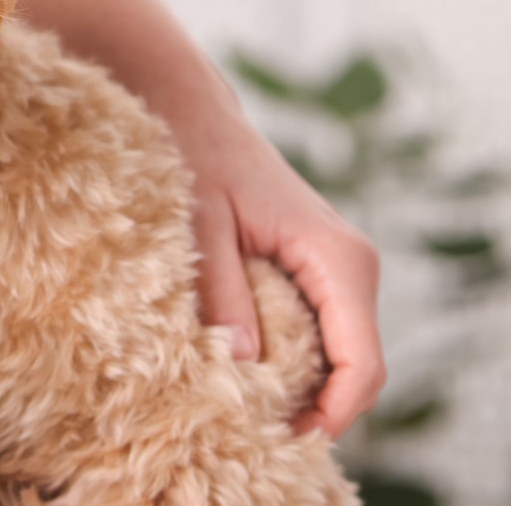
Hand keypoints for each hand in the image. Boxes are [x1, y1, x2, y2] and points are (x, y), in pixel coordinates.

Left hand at [179, 106, 385, 437]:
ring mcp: (338, 270)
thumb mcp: (199, 226)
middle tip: (251, 433)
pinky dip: (291, 359)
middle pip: (356, 367)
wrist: (194, 114)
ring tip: (242, 408)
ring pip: (339, 354)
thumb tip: (240, 361)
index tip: (284, 440)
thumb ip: (221, 292)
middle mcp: (351, 265)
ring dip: (301, 386)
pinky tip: (245, 371)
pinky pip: (320, 332)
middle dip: (314, 408)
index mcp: (336, 257)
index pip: (361, 361)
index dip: (331, 412)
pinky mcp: (316, 271)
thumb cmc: (195, 158)